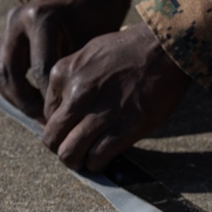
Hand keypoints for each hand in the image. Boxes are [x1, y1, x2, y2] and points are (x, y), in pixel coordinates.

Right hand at [0, 0, 129, 119]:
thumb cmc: (97, 22)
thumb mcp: (92, 44)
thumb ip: (77, 72)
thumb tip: (74, 114)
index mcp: (41, 18)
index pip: (40, 69)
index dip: (50, 99)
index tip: (64, 119)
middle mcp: (17, 20)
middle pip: (9, 72)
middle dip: (26, 103)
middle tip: (46, 123)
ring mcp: (7, 27)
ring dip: (15, 98)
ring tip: (38, 116)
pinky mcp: (4, 36)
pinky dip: (12, 89)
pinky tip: (33, 104)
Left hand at [41, 22, 190, 170]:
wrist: (164, 47)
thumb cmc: (131, 50)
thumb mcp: (88, 55)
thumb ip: (73, 80)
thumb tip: (68, 108)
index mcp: (63, 74)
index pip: (47, 114)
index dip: (60, 127)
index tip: (73, 131)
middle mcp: (77, 95)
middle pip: (53, 138)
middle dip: (61, 149)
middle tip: (75, 152)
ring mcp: (102, 112)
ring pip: (70, 152)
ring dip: (77, 162)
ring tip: (86, 161)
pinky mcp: (126, 127)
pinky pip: (98, 156)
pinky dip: (97, 164)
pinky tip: (103, 160)